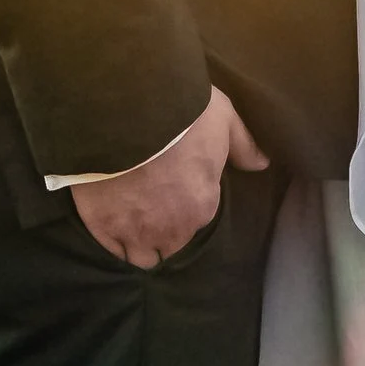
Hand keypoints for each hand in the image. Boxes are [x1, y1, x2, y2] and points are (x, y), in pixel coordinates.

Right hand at [70, 85, 267, 266]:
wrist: (128, 110)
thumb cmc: (182, 114)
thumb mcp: (223, 119)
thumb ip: (243, 146)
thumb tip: (262, 163)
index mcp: (202, 206)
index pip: (196, 222)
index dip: (184, 209)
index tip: (172, 192)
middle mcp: (171, 228)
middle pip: (169, 246)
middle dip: (162, 232)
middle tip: (148, 205)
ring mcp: (134, 231)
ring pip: (140, 255)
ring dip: (138, 242)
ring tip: (127, 219)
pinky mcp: (102, 226)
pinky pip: (111, 248)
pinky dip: (111, 238)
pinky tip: (107, 219)